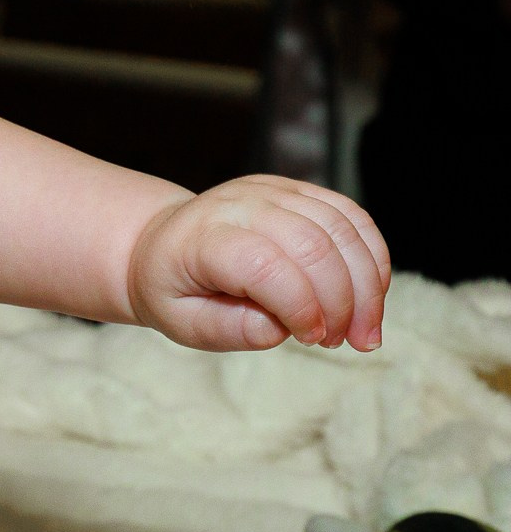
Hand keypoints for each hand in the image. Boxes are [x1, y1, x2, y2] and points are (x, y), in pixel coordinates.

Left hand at [127, 174, 388, 352]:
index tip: (310, 339)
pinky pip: (352, 216)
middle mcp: (239, 204)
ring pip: (341, 227)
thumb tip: (281, 328)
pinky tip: (370, 295)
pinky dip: (371, 258)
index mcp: (203, 237)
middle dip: (344, 301)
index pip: (264, 265)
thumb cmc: (172, 286)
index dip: (301, 307)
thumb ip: (227, 329)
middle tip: (346, 342)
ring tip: (363, 330)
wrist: (161, 242)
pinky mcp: (297, 190)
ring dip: (367, 284)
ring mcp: (271, 190)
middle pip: (312, 243)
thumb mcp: (180, 321)